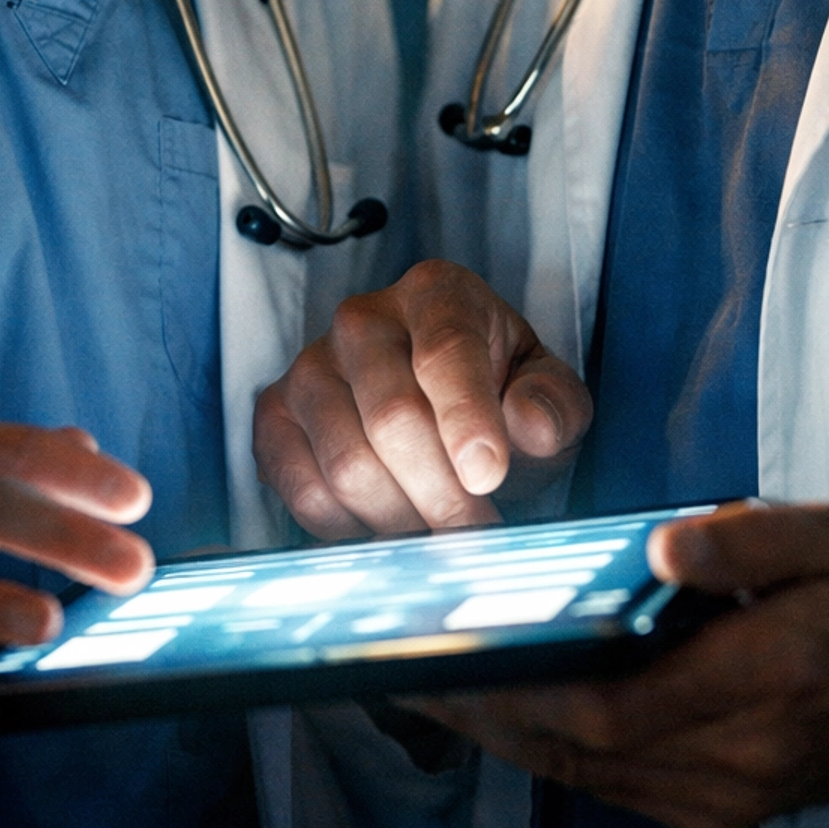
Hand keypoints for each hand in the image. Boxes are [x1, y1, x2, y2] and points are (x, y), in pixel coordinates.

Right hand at [254, 259, 592, 538]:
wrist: (440, 401)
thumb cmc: (499, 395)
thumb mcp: (547, 393)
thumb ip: (553, 405)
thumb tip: (530, 425)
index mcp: (437, 294)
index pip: (445, 352)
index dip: (466, 419)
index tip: (488, 478)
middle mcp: (363, 319)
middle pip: (392, 419)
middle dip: (441, 494)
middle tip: (475, 533)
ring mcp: (310, 365)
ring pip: (346, 464)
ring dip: (401, 518)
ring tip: (436, 527)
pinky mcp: (275, 415)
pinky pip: (303, 490)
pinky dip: (351, 527)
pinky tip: (388, 520)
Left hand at [413, 502, 828, 827]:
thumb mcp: (828, 538)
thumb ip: (747, 539)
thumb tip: (662, 547)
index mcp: (764, 683)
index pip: (613, 706)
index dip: (524, 689)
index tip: (451, 657)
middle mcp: (740, 760)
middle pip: (584, 750)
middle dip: (490, 714)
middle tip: (408, 671)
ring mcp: (730, 797)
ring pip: (592, 776)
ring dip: (510, 736)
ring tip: (434, 689)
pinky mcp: (721, 810)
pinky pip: (617, 785)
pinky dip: (555, 750)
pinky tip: (510, 711)